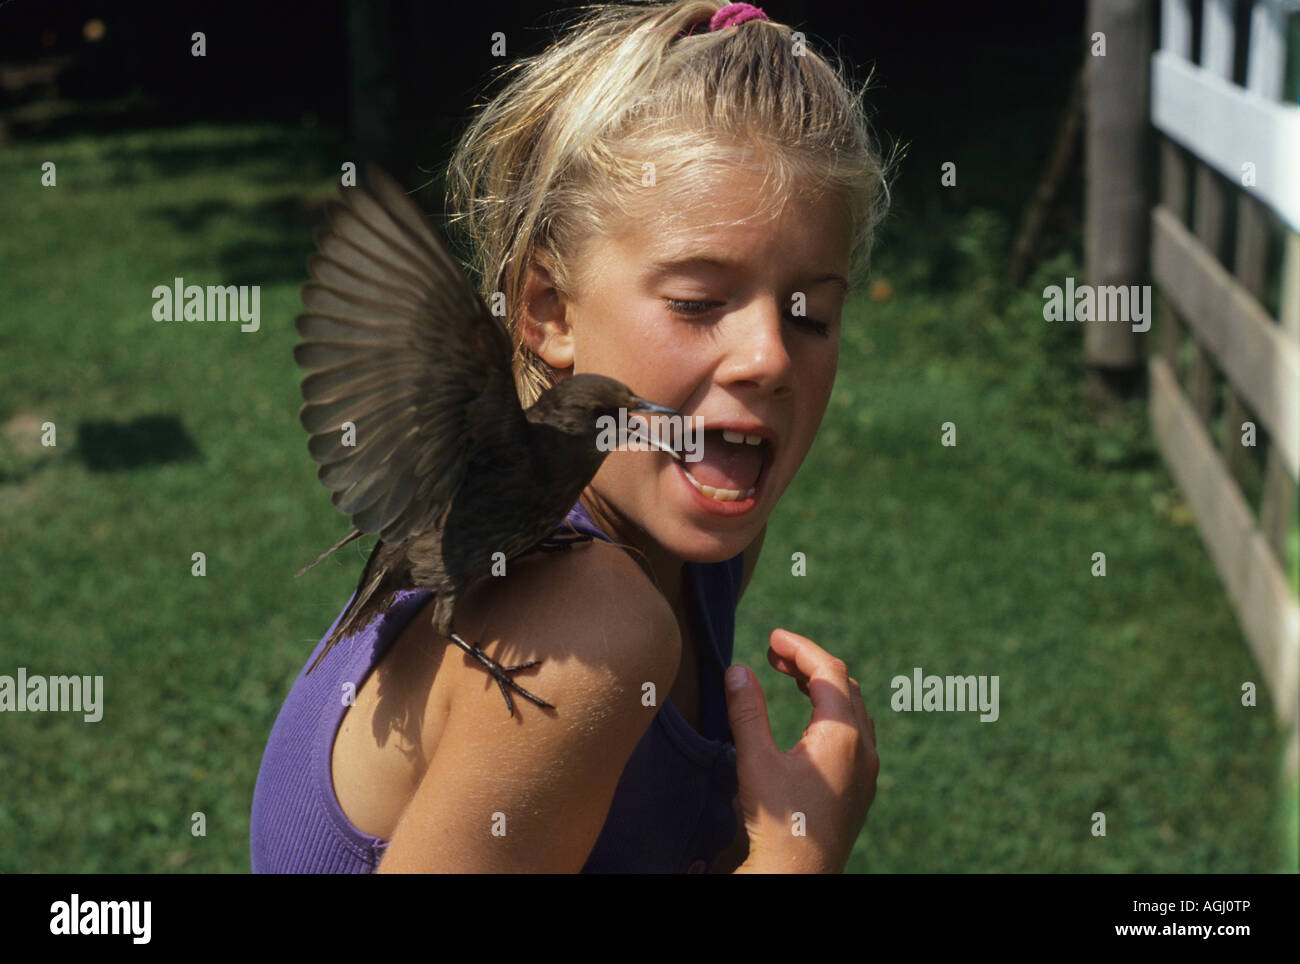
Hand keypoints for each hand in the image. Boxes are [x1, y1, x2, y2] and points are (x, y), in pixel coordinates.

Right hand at [725, 628, 877, 872]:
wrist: (798, 876)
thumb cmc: (778, 823)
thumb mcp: (755, 761)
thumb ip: (747, 711)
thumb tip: (738, 669)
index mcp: (843, 736)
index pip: (828, 671)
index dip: (800, 647)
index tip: (772, 636)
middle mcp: (865, 749)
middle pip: (844, 685)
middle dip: (810, 663)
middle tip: (773, 654)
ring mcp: (868, 770)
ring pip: (853, 709)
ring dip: (823, 686)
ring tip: (789, 677)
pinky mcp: (862, 788)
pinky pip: (856, 733)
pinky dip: (832, 711)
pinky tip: (808, 719)